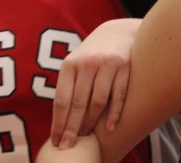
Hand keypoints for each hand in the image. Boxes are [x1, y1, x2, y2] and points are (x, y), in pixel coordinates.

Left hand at [50, 18, 140, 147]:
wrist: (117, 32)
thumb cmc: (91, 56)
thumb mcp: (75, 64)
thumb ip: (68, 87)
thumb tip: (59, 122)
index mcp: (69, 64)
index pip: (61, 99)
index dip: (58, 123)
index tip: (56, 141)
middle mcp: (87, 63)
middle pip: (78, 104)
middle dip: (72, 129)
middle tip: (68, 147)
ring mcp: (106, 64)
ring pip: (98, 101)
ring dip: (91, 123)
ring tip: (86, 138)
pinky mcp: (124, 66)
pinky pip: (118, 95)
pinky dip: (114, 114)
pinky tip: (109, 128)